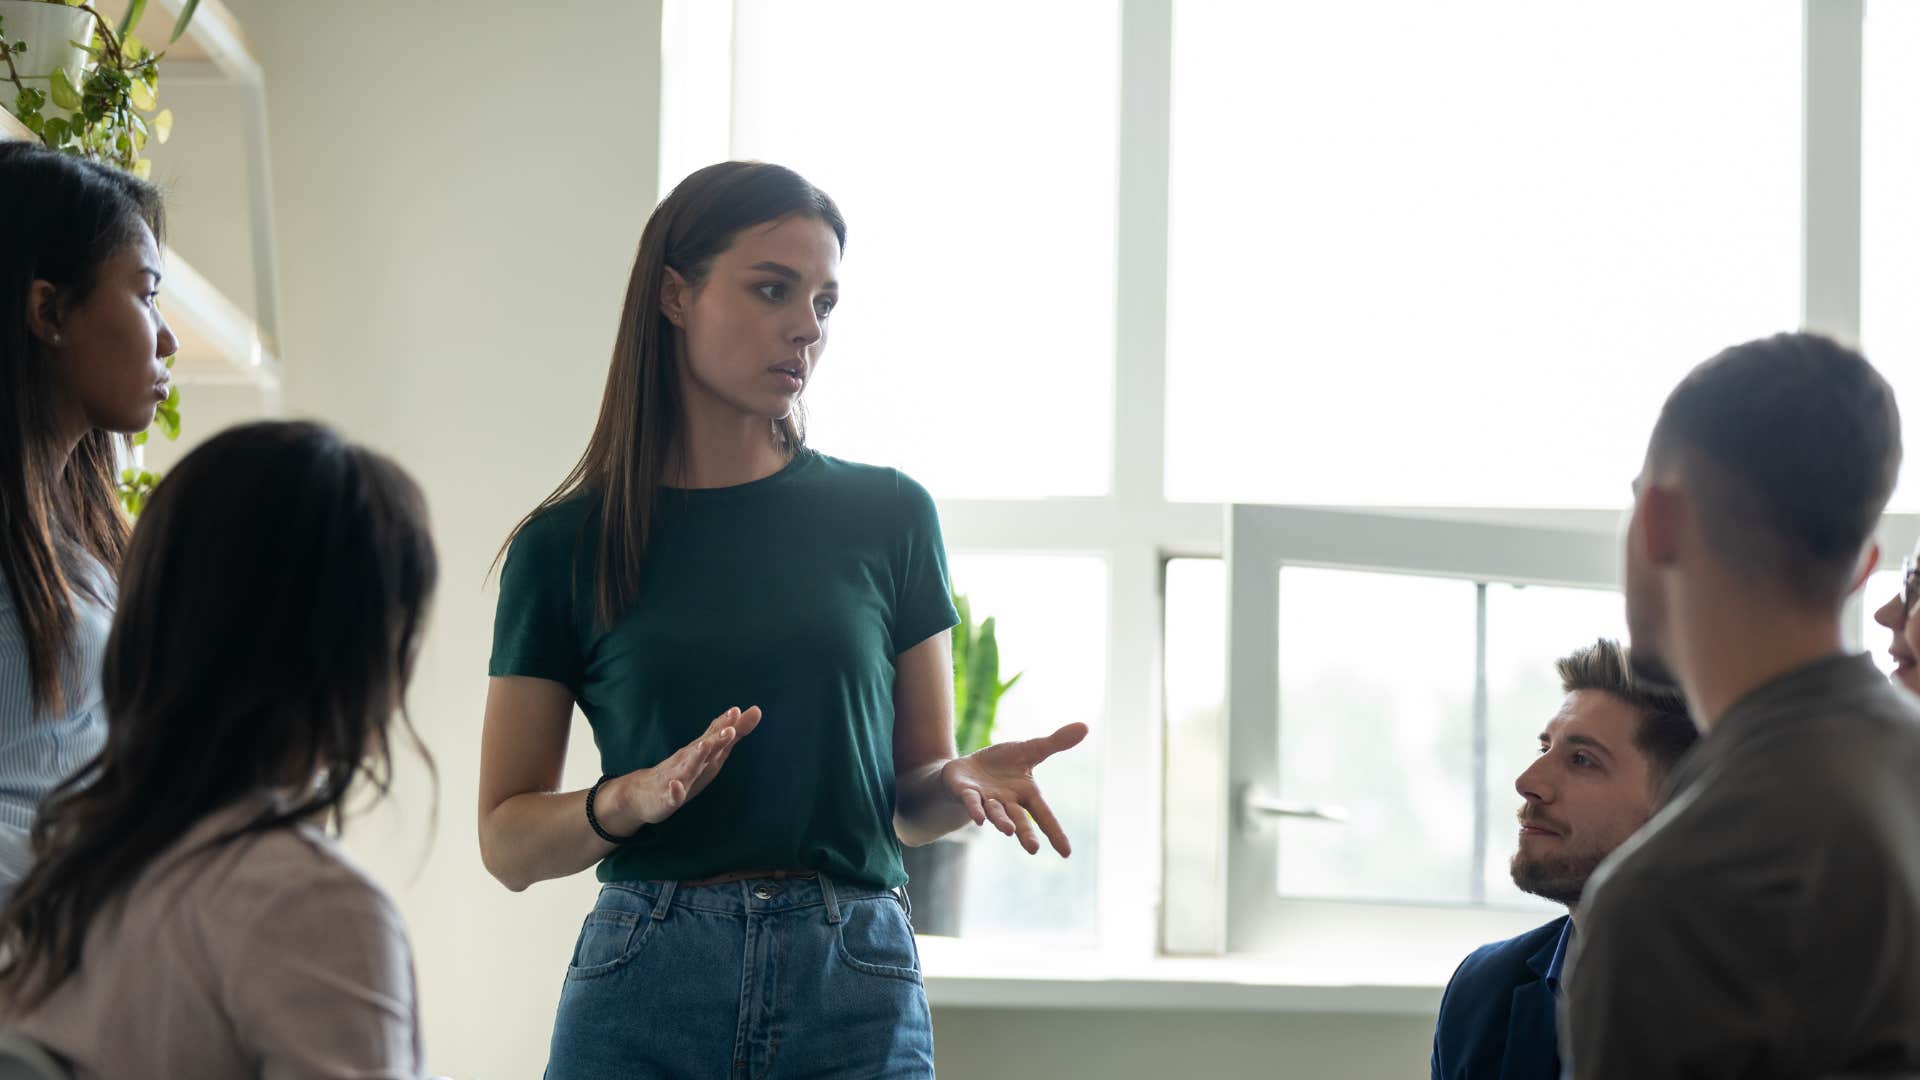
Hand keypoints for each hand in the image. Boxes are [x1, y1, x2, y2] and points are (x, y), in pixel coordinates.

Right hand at [601, 706, 761, 832]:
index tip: (737, 710)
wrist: (643, 794)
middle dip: (716, 738)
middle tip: (730, 727)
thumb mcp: (710, 754)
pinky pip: (671, 795)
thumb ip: (732, 733)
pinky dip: (674, 791)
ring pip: (687, 768)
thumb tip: (756, 710)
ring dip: (696, 757)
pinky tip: (676, 787)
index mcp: (699, 751)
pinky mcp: (666, 798)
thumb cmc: (683, 771)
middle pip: (703, 748)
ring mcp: (675, 778)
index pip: (713, 735)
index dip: (725, 724)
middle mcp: (687, 760)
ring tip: (705, 746)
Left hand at [941, 722, 1087, 855]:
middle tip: (1033, 849)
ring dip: (1001, 821)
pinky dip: (975, 808)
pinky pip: (972, 801)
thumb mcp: (1030, 750)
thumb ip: (1055, 743)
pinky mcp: (966, 793)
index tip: (1066, 853)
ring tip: (1009, 831)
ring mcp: (986, 800)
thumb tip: (1086, 726)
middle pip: (1018, 819)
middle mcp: (1007, 802)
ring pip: (995, 812)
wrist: (966, 769)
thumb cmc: (1001, 765)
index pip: (1044, 815)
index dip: (1055, 832)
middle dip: (1025, 833)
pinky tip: (979, 819)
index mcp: (1026, 794)